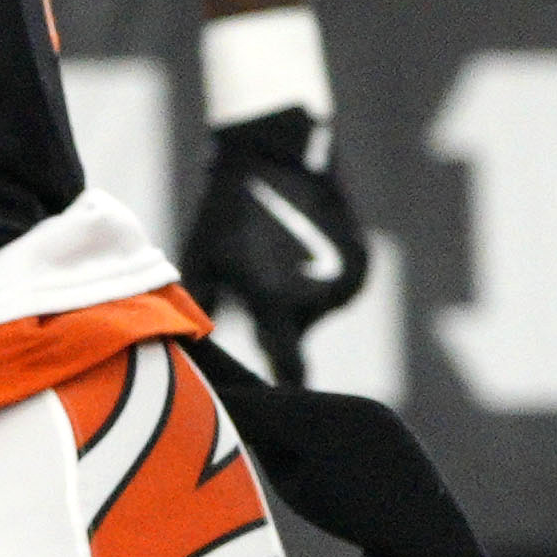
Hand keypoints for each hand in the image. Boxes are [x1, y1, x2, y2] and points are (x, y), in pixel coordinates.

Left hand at [181, 105, 370, 371]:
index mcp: (275, 301)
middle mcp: (316, 295)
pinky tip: (301, 251)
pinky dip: (322, 280)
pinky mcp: (362, 262)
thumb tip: (194, 361)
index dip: (281, 389)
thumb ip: (202, 314)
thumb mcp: (201, 262)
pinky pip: (339, 289)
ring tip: (277, 261)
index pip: (286, 368)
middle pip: (299, 334)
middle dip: (281, 327)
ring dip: (302, 302)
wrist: (275, 151)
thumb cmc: (225, 210)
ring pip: (319, 311)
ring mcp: (344, 279)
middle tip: (257, 290)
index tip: (277, 406)